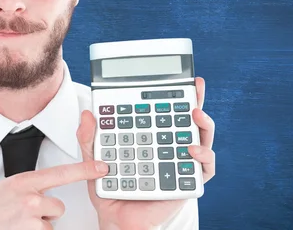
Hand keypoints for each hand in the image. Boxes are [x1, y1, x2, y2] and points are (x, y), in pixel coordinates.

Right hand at [0, 161, 108, 229]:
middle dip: (46, 214)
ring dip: (38, 227)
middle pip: (58, 206)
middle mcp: (29, 199)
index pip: (61, 172)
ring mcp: (31, 219)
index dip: (85, 169)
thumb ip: (25, 188)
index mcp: (23, 182)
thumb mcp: (3, 191)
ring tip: (16, 226)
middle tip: (23, 217)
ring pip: (51, 224)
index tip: (102, 167)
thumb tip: (40, 192)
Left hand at [77, 77, 215, 229]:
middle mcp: (171, 146)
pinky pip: (204, 168)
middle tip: (196, 88)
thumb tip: (87, 115)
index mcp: (153, 136)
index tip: (182, 77)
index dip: (177, 93)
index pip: (168, 110)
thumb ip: (90, 138)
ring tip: (195, 115)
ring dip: (203, 124)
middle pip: (190, 120)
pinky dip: (203, 157)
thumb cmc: (111, 186)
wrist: (115, 217)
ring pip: (203, 139)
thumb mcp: (95, 158)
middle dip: (197, 101)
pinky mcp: (188, 182)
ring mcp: (182, 162)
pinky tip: (192, 150)